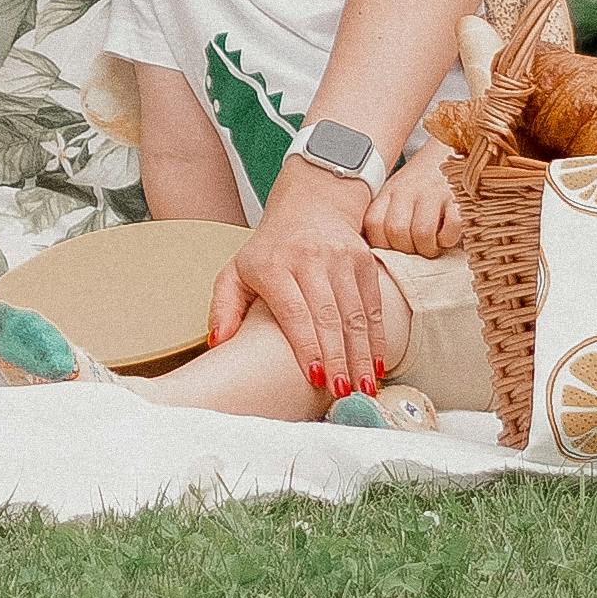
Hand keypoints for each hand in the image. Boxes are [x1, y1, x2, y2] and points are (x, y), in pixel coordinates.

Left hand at [212, 194, 405, 401]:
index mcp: (274, 265)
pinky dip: (378, 337)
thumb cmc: (269, 249)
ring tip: (364, 388)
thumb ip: (224, 306)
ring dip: (362, 354)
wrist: (310, 203)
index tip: (315, 377)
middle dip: (339, 359)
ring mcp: (340, 258)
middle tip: (343, 394)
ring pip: (355, 314)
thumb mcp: (236, 271)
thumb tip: (218, 342)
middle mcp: (310, 259)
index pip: (294, 311)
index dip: (307, 345)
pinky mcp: (364, 261)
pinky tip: (377, 364)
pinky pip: (373, 305)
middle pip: (328, 316)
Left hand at [359, 144, 466, 257]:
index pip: (373, 224)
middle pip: (396, 231)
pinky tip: (448, 235)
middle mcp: (407, 190)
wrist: (451, 152)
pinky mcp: (457, 197)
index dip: (383, 245)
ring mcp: (432, 193)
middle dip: (407, 250)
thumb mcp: (396, 194)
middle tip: (417, 248)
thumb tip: (376, 253)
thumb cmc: (422, 183)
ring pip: (421, 232)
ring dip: (428, 248)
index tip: (394, 250)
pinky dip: (449, 239)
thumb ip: (385, 216)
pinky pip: (450, 228)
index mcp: (388, 192)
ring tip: (433, 244)